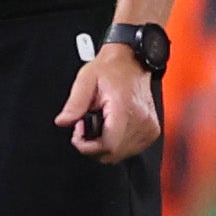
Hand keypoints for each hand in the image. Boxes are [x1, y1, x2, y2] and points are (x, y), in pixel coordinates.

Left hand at [55, 43, 160, 162]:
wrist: (132, 61)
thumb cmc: (112, 69)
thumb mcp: (85, 80)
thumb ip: (74, 104)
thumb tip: (63, 122)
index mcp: (124, 108)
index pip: (108, 146)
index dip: (87, 146)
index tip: (78, 133)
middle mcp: (141, 120)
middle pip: (113, 154)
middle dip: (93, 146)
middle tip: (85, 126)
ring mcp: (148, 127)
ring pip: (121, 154)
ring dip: (105, 145)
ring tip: (99, 124)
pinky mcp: (151, 130)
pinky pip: (131, 149)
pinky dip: (117, 143)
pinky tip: (111, 127)